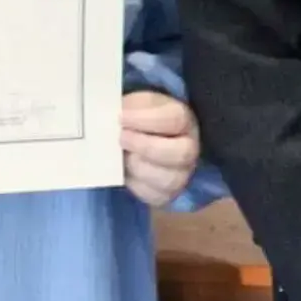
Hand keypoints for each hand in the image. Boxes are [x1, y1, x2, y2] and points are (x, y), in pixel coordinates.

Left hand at [120, 91, 200, 207]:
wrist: (143, 137)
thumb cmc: (140, 117)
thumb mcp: (136, 104)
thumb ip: (128, 108)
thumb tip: (110, 118)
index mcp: (184, 119)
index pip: (174, 120)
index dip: (146, 120)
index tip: (121, 118)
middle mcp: (189, 148)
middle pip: (180, 153)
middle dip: (146, 147)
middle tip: (121, 139)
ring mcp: (182, 174)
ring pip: (169, 180)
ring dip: (139, 168)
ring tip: (122, 157)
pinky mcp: (167, 194)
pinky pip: (155, 197)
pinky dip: (136, 186)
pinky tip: (125, 173)